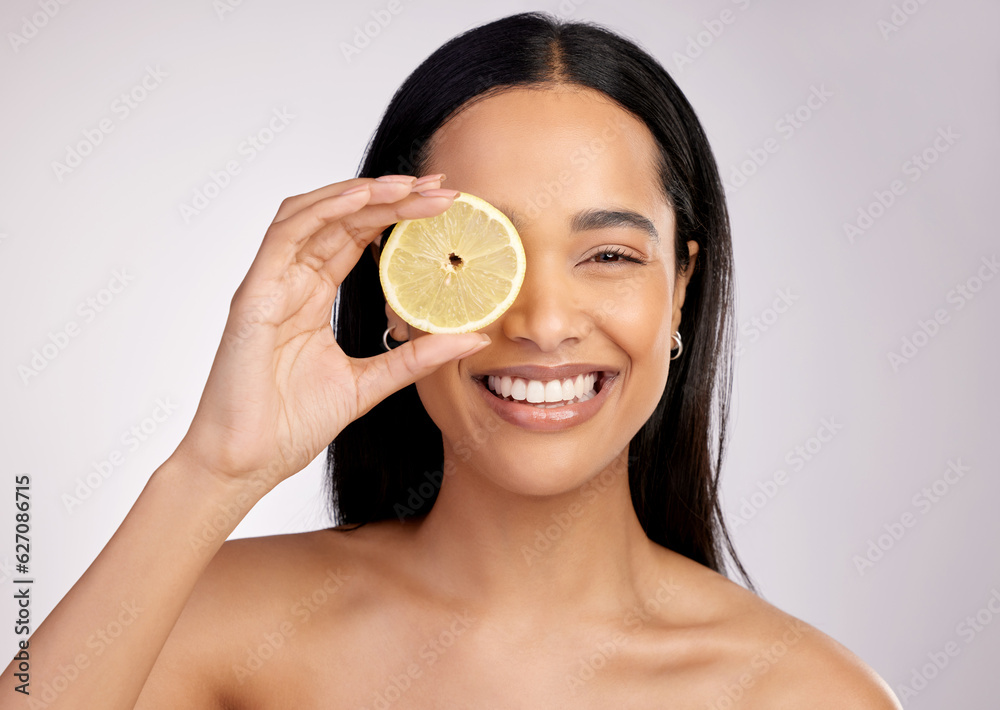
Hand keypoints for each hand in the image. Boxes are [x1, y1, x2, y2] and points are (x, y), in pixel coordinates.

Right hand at [174, 175, 488, 492]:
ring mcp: (271, 283)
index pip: (357, 238)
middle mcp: (290, 281)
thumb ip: (416, 356)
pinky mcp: (254, 294)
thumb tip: (473, 338)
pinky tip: (363, 199)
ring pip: (315, 214)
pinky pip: (287, 235)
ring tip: (410, 185)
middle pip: (343, 219)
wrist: (246, 462)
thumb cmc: (291, 425)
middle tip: (441, 187)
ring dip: (363, 193)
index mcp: (312, 296)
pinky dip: (325, 209)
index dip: (398, 215)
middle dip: (392, 197)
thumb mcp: (370, 383)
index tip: (444, 205)